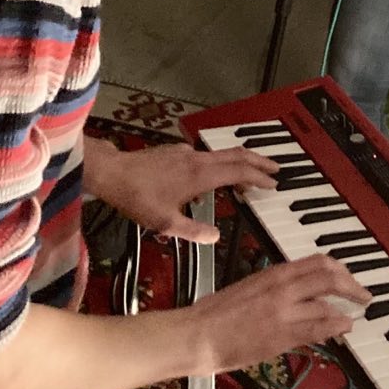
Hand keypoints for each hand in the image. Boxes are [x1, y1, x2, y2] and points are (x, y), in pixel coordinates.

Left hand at [88, 142, 279, 244]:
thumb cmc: (138, 198)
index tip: (274, 183)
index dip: (259, 177)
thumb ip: (193, 231)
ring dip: (240, 161)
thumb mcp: (164, 222)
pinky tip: (208, 176)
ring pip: (222, 153)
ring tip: (247, 176)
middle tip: (275, 169)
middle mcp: (198, 160)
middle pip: (238, 154)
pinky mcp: (176, 151)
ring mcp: (187, 152)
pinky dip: (218, 163)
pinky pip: (205, 156)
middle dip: (260, 161)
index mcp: (201, 176)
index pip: (240, 172)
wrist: (112, 172)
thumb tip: (216, 237)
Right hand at [192, 255, 372, 374]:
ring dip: (345, 311)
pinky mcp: (281, 335)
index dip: (340, 269)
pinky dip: (334, 327)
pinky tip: (342, 329)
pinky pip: (316, 329)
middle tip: (364, 296)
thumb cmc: (216, 312)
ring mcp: (283, 312)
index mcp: (274, 273)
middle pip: (329, 278)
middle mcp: (282, 288)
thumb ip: (277, 286)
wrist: (198, 334)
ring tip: (352, 317)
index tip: (349, 278)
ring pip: (326, 304)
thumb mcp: (251, 287)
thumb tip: (300, 290)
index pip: (318, 262)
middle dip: (352, 286)